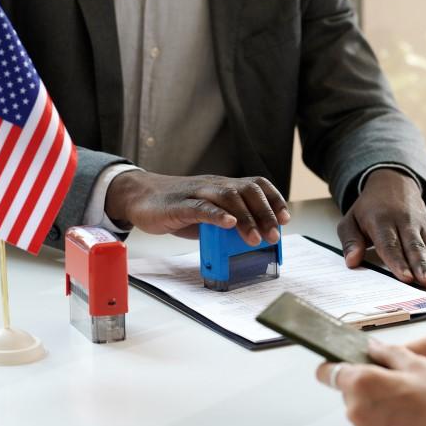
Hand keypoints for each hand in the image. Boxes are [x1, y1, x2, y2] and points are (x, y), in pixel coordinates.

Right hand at [105, 171, 289, 244]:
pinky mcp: (179, 205)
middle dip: (264, 213)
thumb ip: (228, 223)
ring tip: (255, 238)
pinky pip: (201, 207)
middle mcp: (214, 185)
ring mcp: (197, 193)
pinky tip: (229, 224)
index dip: (273, 199)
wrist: (140, 197)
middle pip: (247, 191)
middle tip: (273, 235)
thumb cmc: (177, 207)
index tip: (285, 218)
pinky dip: (217, 215)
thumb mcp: (208, 214)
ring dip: (246, 218)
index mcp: (223, 186)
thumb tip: (252, 240)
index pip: (256, 185)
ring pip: (228, 198)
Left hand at [337, 169, 425, 287]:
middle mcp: (403, 222)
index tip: (405, 278)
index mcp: (381, 221)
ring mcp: (420, 224)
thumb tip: (352, 261)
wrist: (393, 182)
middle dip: (422, 266)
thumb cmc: (370, 207)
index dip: (398, 262)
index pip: (390, 244)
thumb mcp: (351, 220)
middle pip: (414, 246)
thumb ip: (350, 241)